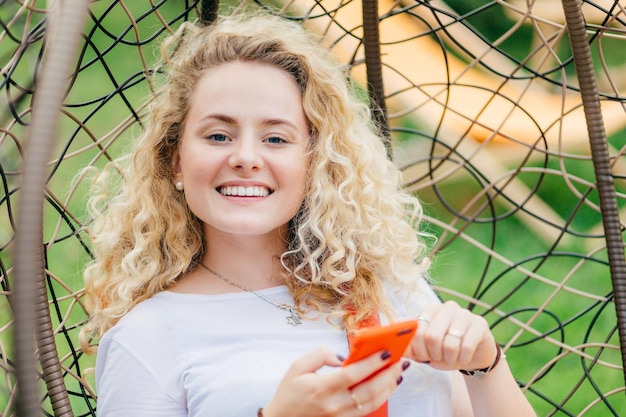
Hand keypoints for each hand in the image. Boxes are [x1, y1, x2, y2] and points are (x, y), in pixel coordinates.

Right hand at [262, 346, 406, 416]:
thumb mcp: (297, 366)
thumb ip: (320, 354)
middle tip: (400, 362)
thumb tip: (342, 357)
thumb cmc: (290, 392)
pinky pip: (367, 411)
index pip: (352, 375)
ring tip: (398, 373)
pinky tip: (387, 387)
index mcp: (320, 388)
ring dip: (388, 388)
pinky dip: (380, 398)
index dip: (371, 363)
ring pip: (372, 403)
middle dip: (388, 375)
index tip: (386, 353)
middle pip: (368, 391)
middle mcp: (333, 405)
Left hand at [407, 301, 497, 371]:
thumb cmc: (445, 351)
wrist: (474, 354)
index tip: (423, 357)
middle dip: (433, 355)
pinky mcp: (479, 324)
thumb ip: (410, 347)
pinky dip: (463, 358)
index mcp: (431, 310)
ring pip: (450, 343)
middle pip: (431, 337)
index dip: (418, 349)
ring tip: (452, 357)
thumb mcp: (425, 350)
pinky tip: (464, 357)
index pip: (417, 330)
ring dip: (449, 358)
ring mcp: (465, 314)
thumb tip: (394, 345)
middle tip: (438, 358)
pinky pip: (466, 347)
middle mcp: (447, 307)